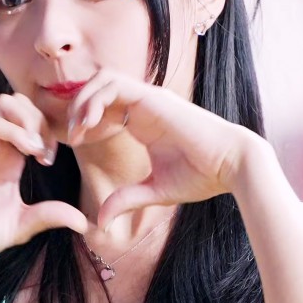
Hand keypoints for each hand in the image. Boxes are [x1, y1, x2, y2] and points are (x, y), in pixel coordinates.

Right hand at [0, 92, 88, 265]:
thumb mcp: (23, 224)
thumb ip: (51, 216)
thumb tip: (84, 222)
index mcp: (8, 158)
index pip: (30, 121)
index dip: (48, 132)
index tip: (51, 159)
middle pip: (20, 103)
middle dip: (42, 121)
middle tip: (46, 152)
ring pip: (7, 103)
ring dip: (29, 120)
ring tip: (37, 150)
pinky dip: (17, 132)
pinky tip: (28, 154)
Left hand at [66, 68, 260, 229]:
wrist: (231, 165)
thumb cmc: (202, 176)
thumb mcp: (154, 191)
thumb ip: (125, 200)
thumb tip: (99, 223)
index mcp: (144, 122)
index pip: (105, 108)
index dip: (85, 121)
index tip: (75, 144)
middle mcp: (145, 106)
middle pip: (99, 88)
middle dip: (77, 107)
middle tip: (71, 135)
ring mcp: (149, 98)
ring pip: (103, 79)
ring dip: (83, 100)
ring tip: (78, 128)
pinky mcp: (153, 97)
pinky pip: (114, 85)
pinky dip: (95, 99)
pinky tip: (89, 124)